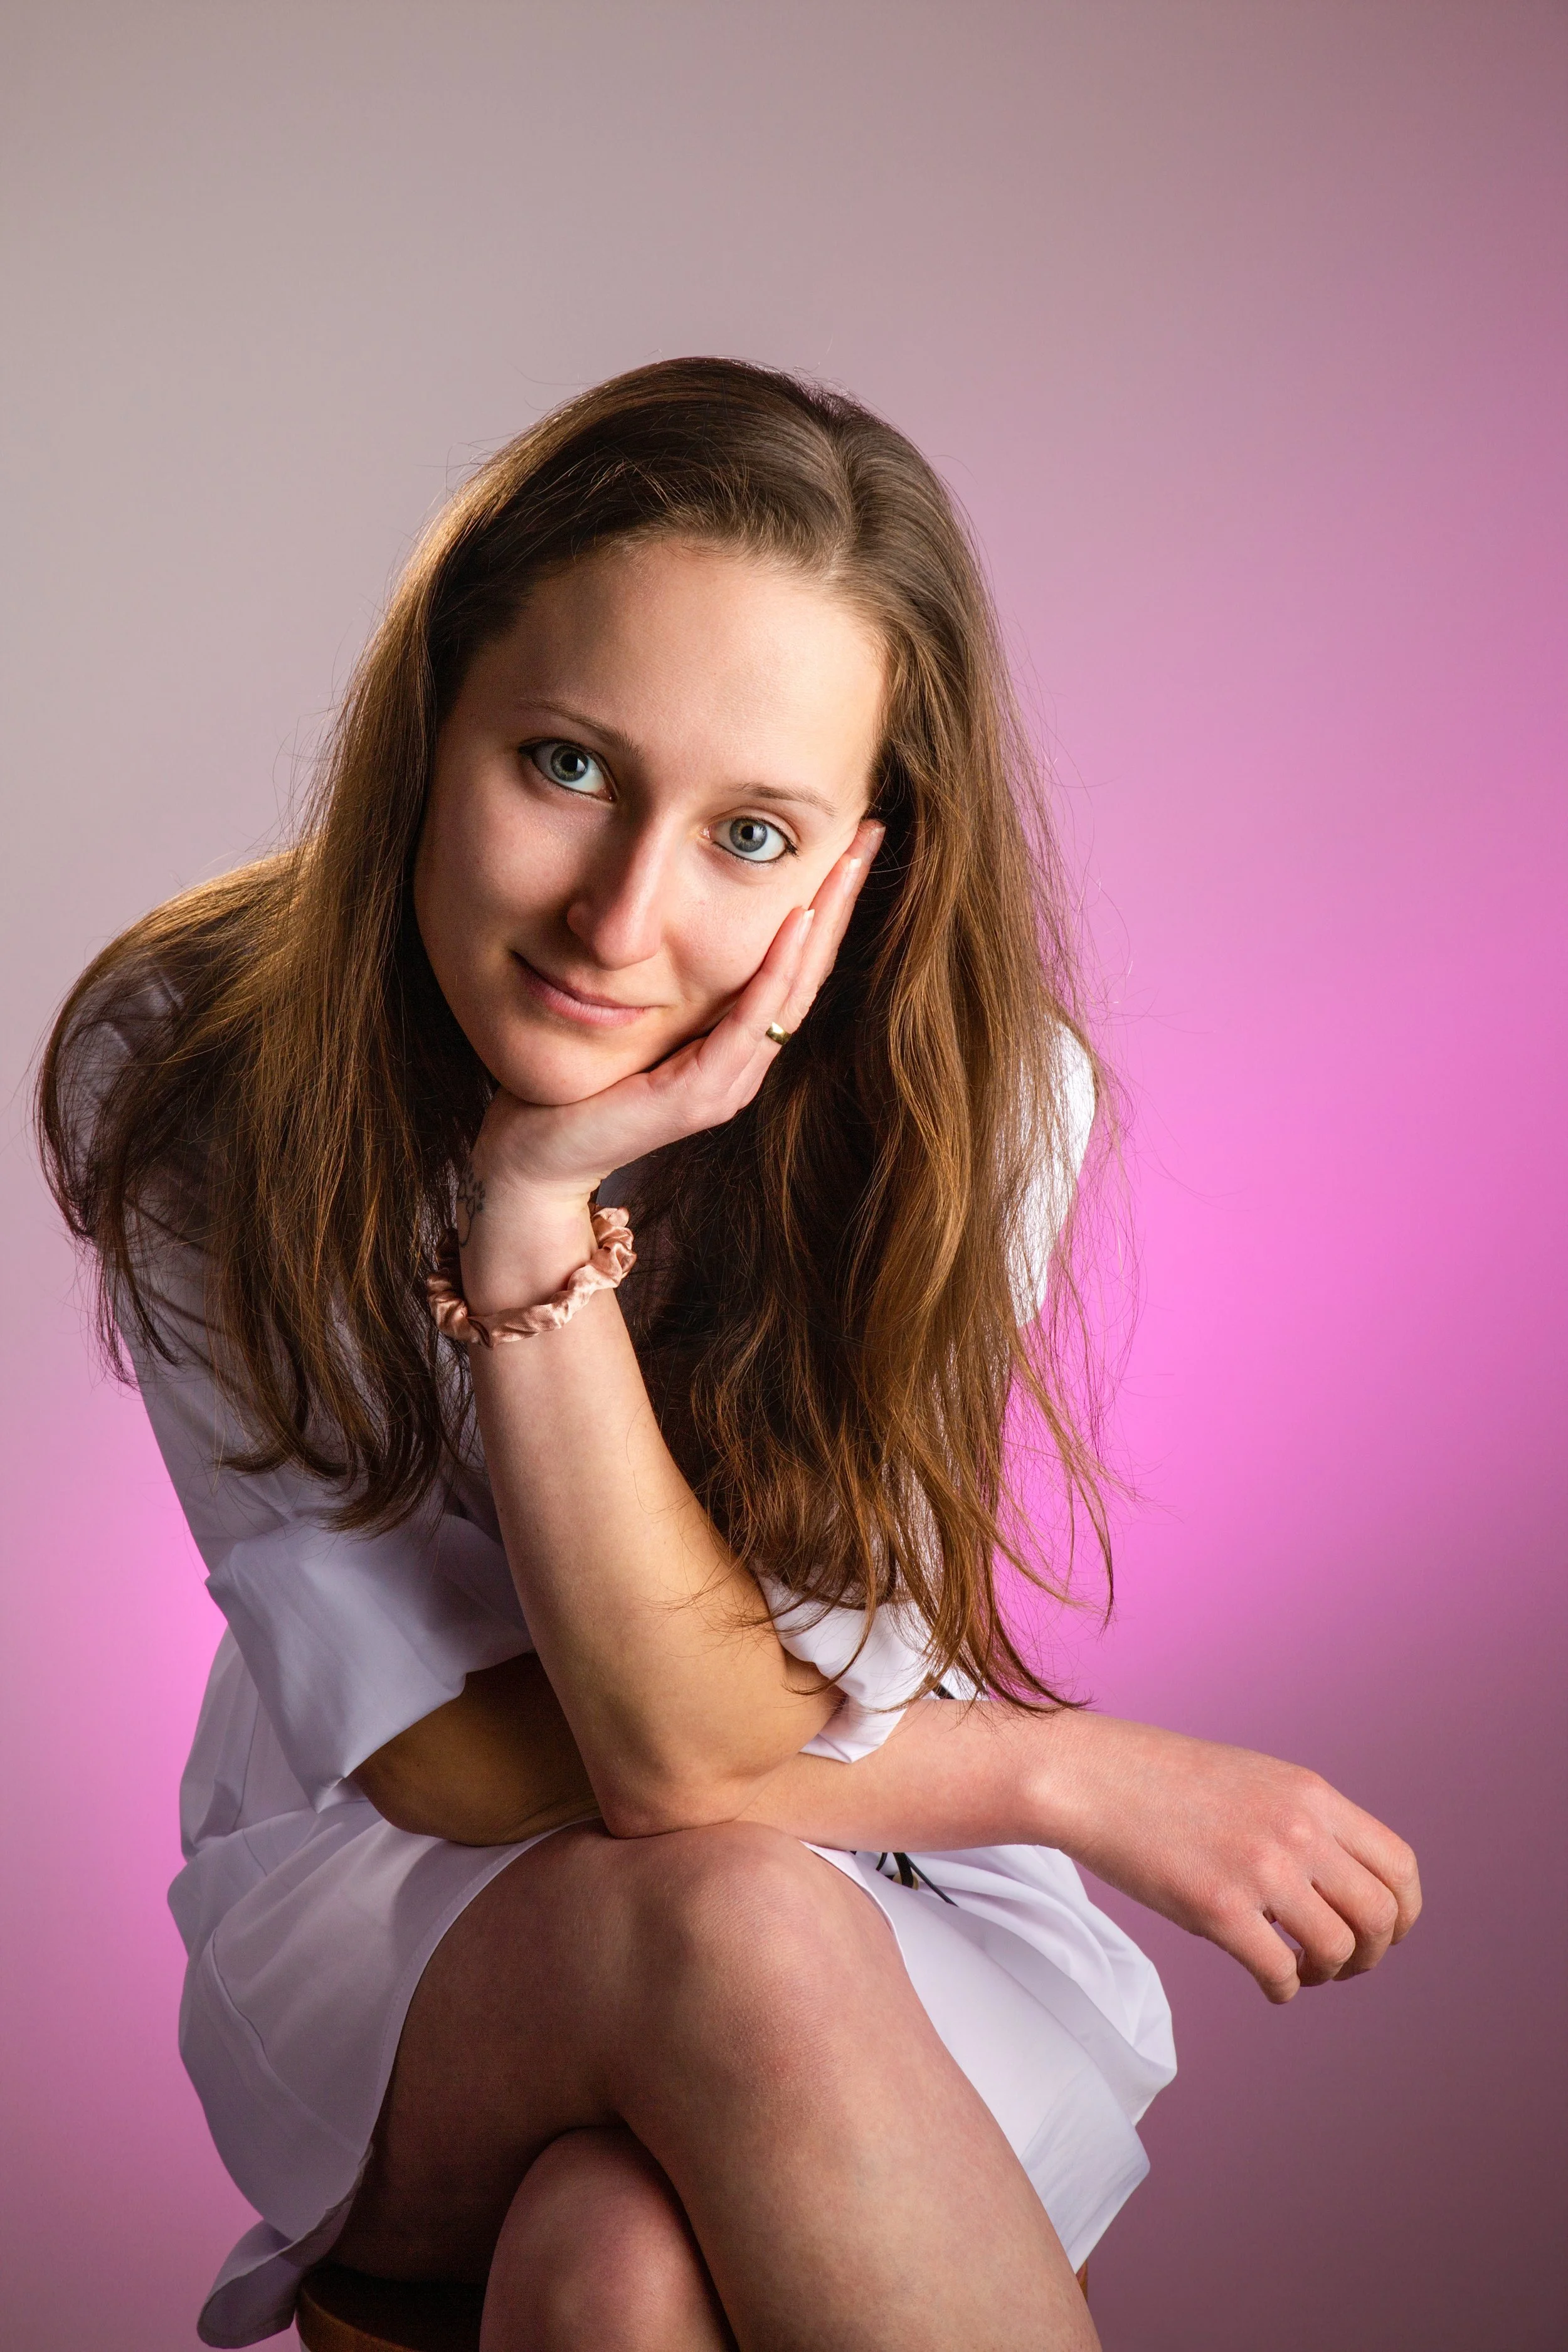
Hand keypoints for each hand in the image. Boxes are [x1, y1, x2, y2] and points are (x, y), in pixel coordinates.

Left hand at [469, 818, 882, 1216]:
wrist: (537, 1161)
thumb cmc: (578, 1087)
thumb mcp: (634, 1018)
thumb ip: (665, 981)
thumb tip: (671, 909)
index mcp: (735, 1046)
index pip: (795, 965)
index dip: (827, 904)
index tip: (849, 841)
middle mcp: (744, 1064)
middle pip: (811, 970)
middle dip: (841, 898)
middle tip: (869, 832)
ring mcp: (727, 1084)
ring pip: (793, 992)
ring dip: (824, 922)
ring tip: (847, 863)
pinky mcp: (698, 1096)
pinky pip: (748, 1023)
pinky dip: (776, 971)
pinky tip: (795, 922)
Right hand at [1052, 1716, 1421, 2002]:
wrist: (1095, 1777)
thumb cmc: (1167, 1783)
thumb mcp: (1258, 1780)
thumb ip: (1305, 1823)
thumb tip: (1343, 1887)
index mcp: (1312, 1794)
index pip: (1399, 1867)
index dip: (1403, 1914)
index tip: (1383, 1935)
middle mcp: (1298, 1829)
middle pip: (1381, 1916)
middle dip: (1372, 1955)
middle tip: (1340, 1964)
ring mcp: (1260, 1868)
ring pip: (1339, 1949)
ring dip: (1327, 1974)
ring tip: (1299, 1969)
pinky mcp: (1217, 1907)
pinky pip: (1280, 1973)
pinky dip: (1284, 1989)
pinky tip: (1266, 1981)